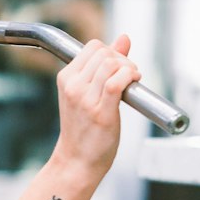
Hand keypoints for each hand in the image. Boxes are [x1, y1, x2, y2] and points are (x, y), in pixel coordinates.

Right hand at [52, 34, 140, 179]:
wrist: (77, 161)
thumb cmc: (84, 129)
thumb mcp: (87, 92)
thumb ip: (105, 65)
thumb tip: (124, 39)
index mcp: (66, 78)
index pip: (93, 46)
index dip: (111, 52)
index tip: (119, 67)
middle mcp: (73, 86)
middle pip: (104, 53)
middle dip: (123, 60)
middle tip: (129, 76)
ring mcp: (85, 99)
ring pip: (111, 64)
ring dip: (128, 69)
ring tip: (131, 82)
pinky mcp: (100, 112)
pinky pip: (116, 82)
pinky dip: (129, 77)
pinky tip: (133, 84)